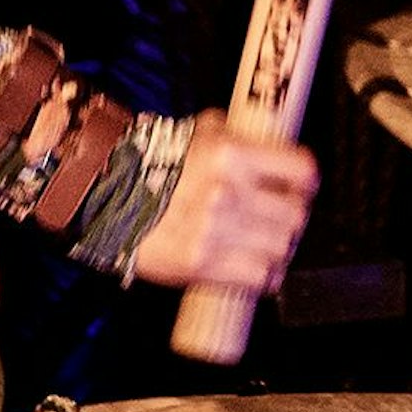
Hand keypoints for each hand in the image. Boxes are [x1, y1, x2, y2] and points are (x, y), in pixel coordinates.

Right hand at [131, 109, 316, 292]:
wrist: (105, 195)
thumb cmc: (150, 162)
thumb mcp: (198, 134)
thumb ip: (236, 135)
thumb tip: (268, 137)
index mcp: (232, 156)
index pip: (300, 171)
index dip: (306, 182)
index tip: (302, 188)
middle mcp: (228, 193)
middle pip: (295, 215)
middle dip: (293, 218)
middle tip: (282, 219)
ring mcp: (216, 231)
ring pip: (280, 248)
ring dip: (279, 249)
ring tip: (268, 246)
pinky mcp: (201, 264)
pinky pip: (256, 277)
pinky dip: (264, 277)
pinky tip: (258, 271)